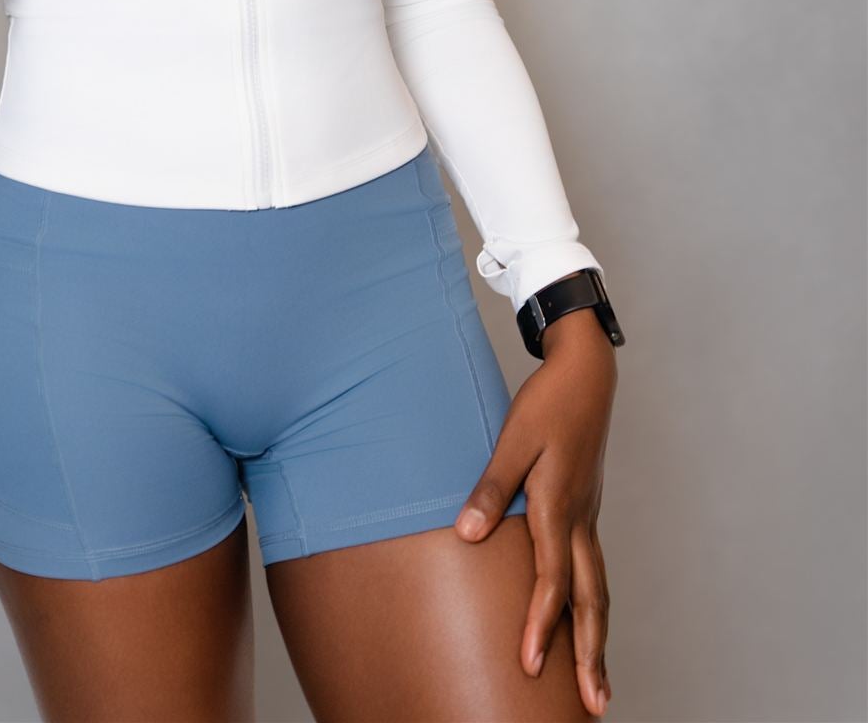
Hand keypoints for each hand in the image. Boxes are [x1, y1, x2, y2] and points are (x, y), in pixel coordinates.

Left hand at [453, 314, 616, 716]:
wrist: (586, 374)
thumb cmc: (547, 403)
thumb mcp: (512, 439)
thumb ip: (490, 487)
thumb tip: (466, 533)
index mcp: (558, 506)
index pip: (551, 580)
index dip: (539, 624)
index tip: (528, 665)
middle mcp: (579, 520)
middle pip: (590, 600)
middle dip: (590, 656)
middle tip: (595, 706)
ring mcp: (588, 516)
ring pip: (598, 589)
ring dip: (598, 639)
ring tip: (598, 684)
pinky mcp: (586, 510)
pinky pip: (594, 570)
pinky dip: (594, 606)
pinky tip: (587, 621)